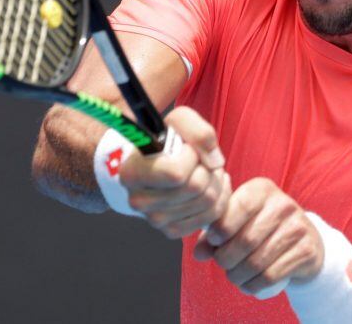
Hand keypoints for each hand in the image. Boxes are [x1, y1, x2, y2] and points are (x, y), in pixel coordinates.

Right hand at [119, 107, 230, 238]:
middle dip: (208, 168)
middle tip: (202, 159)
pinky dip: (219, 197)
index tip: (187, 147)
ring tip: (207, 169)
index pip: (176, 173)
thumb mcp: (177, 121)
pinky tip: (210, 184)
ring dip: (216, 180)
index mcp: (132, 173)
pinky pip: (211, 216)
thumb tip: (215, 162)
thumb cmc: (164, 141)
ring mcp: (155, 220)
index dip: (192, 156)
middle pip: (196, 188)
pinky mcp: (172, 230)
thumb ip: (199, 132)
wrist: (154, 164)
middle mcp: (139, 201)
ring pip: (207, 201)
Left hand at [193, 177, 323, 295]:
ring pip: (257, 261)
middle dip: (226, 259)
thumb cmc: (261, 227)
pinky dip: (253, 286)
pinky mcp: (306, 251)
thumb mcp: (239, 221)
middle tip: (223, 264)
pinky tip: (248, 285)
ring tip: (233, 276)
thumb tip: (199, 253)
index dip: (222, 228)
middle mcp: (283, 205)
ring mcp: (297, 227)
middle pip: (246, 240)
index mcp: (262, 190)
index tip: (214, 241)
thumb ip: (215, 234)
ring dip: (237, 276)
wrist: (305, 239)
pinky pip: (271, 276)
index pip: (240, 206)